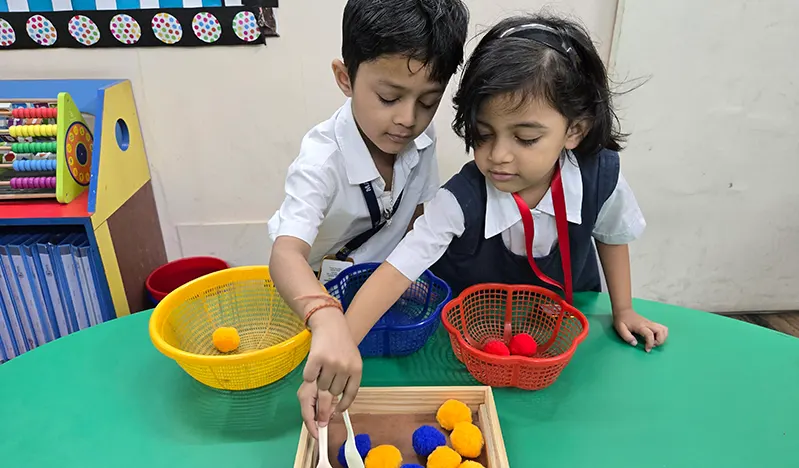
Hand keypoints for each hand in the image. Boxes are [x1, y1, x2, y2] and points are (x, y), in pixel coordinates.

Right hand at [299, 308, 361, 433]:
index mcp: (357, 370)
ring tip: (321, 372)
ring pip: (320, 387)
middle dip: (324, 411)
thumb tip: (334, 408)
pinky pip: (309, 378)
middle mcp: (345, 367)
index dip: (341, 408)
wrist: (331, 323)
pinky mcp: (316, 359)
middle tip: (320, 422)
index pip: (350, 395)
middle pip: (332, 396)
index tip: (334, 417)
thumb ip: (346, 382)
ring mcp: (330, 363)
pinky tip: (313, 367)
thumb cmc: (341, 345)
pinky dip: (309, 375)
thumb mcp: (351, 362)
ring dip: (318, 384)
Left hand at [613, 308, 667, 351]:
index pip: (650, 334)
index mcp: (640, 326)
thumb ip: (627, 337)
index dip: (650, 343)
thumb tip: (635, 344)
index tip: (646, 349)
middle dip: (660, 341)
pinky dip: (662, 334)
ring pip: (664, 329)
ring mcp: (651, 323)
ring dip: (662, 338)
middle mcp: (648, 324)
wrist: (623, 310)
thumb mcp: (620, 329)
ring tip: (654, 342)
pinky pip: (662, 328)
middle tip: (652, 345)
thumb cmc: (621, 320)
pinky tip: (655, 338)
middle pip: (661, 331)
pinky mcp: (651, 323)